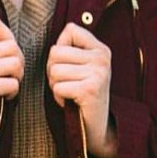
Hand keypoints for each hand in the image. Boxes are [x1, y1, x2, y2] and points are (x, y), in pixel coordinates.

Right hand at [0, 6, 24, 152]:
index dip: (9, 39)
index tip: (5, 56)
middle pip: (11, 46)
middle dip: (18, 63)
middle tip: (9, 77)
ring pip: (15, 64)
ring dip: (17, 79)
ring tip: (5, 86)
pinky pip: (13, 83)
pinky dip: (13, 93)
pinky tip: (2, 97)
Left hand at [46, 22, 116, 157]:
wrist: (95, 127)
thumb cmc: (81, 96)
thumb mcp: (81, 68)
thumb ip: (70, 49)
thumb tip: (61, 33)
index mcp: (101, 49)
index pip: (70, 30)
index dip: (60, 50)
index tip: (69, 67)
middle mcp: (102, 58)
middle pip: (56, 52)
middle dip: (53, 71)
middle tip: (67, 84)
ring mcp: (98, 73)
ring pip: (54, 70)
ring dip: (55, 86)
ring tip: (70, 93)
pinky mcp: (89, 89)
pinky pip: (58, 87)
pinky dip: (58, 97)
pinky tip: (71, 102)